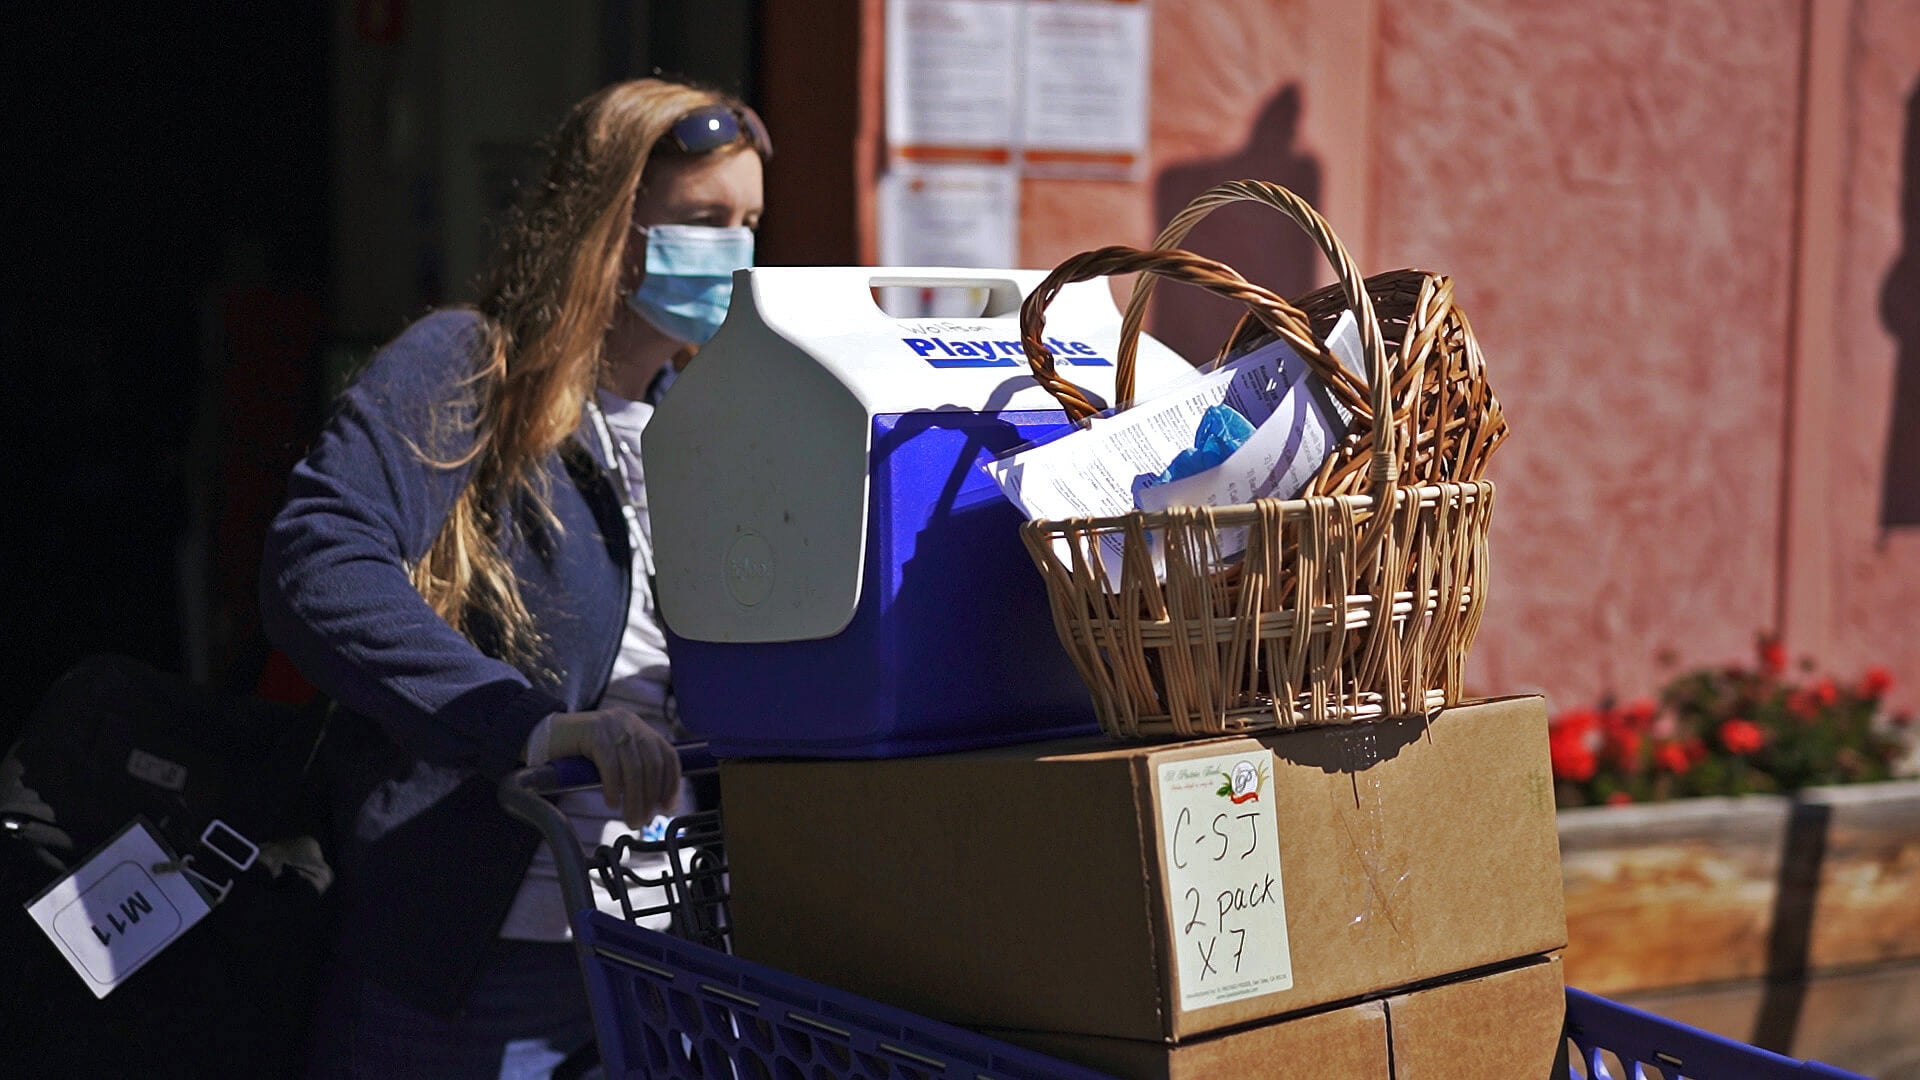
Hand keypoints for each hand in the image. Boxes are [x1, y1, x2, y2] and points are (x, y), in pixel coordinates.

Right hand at [544, 709, 681, 828]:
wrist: (545, 735)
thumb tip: (657, 806)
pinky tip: (612, 802)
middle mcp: (630, 723)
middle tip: (643, 821)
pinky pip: (609, 763)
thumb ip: (635, 775)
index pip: (668, 755)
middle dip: (651, 797)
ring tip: (631, 819)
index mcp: (640, 729)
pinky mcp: (592, 731)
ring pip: (633, 766)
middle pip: (652, 763)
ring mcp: (612, 724)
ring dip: (635, 798)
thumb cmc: (582, 755)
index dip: (672, 783)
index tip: (668, 808)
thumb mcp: (615, 760)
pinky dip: (614, 786)